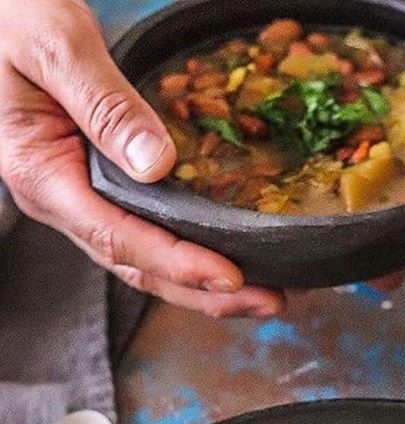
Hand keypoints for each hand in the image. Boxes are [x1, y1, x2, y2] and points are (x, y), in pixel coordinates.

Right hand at [0, 0, 283, 316]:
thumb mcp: (54, 46)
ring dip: (201, 285)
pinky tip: (223, 258)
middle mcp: (61, 199)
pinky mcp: (96, 186)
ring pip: (143, 260)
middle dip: (204, 293)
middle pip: (138, 267)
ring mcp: (77, 198)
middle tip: (266, 301)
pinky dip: (185, 254)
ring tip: (258, 295)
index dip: (178, 264)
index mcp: (42, 175)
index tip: (228, 276)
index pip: (120, 238)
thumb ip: (104, 103)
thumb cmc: (8, 18)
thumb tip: (156, 163)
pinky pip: (143, 232)